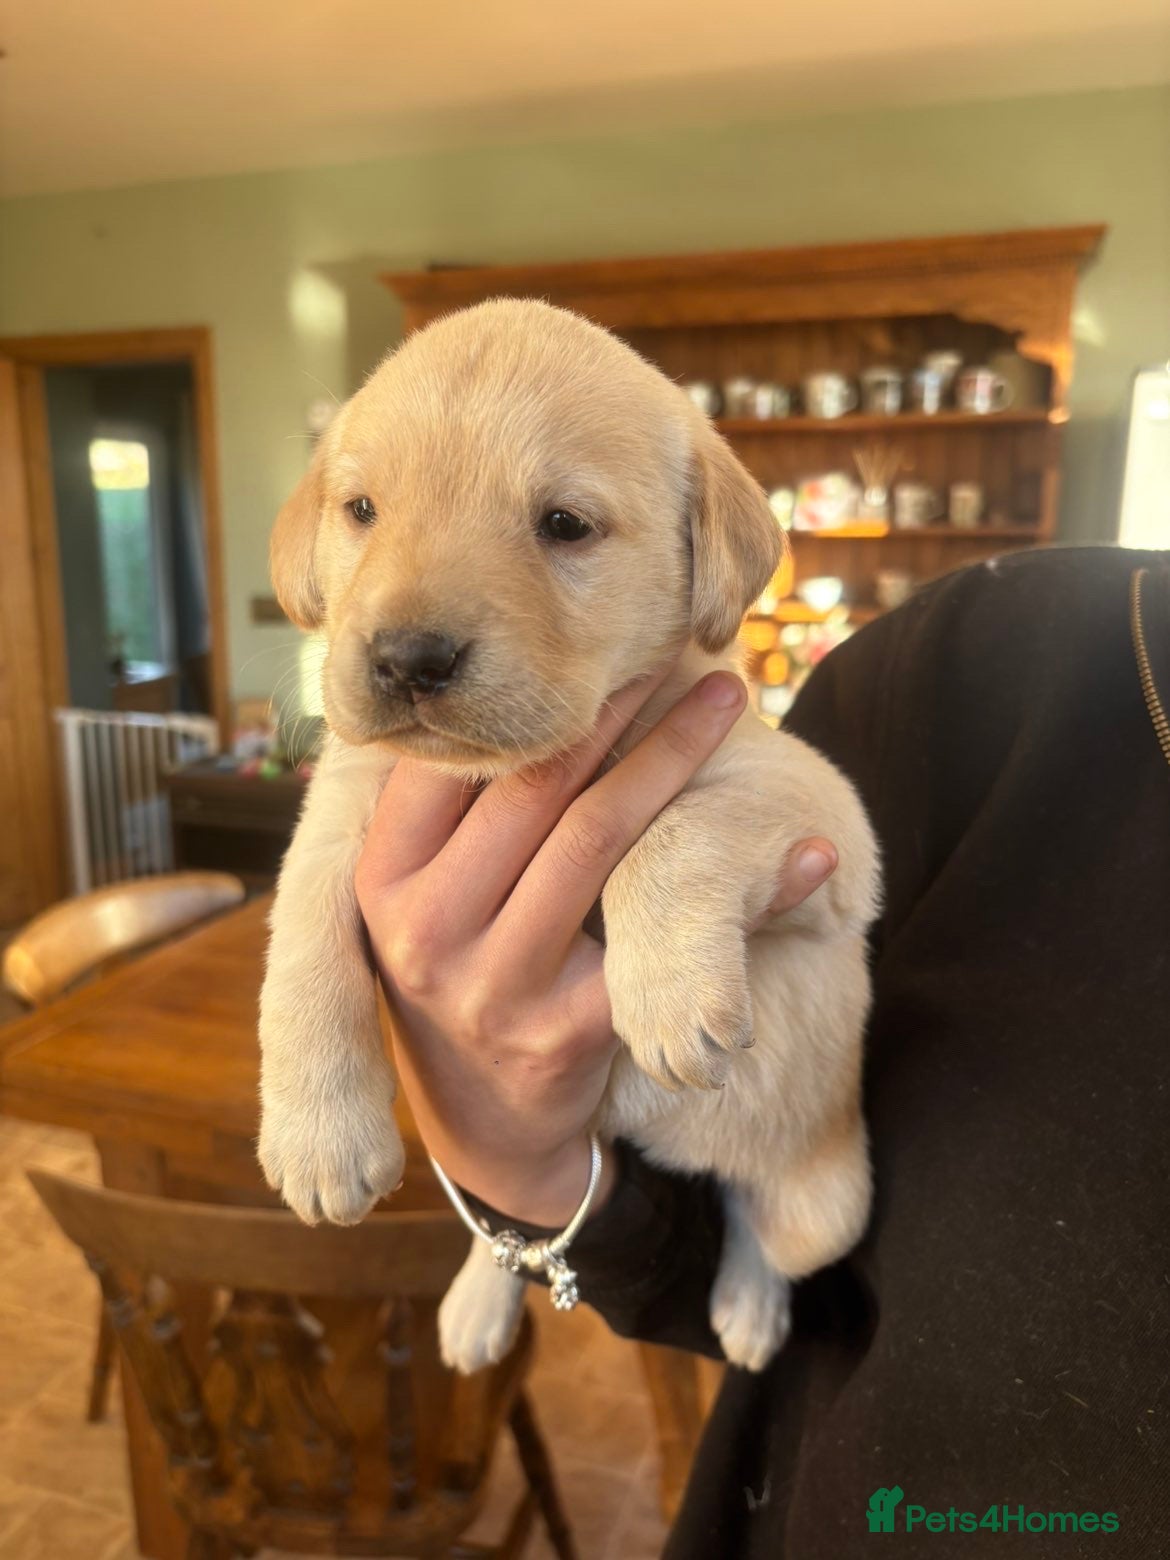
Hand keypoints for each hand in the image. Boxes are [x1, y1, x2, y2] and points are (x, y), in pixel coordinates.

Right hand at [356, 670, 837, 1227]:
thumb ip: (442, 814)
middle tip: (677, 652)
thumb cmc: (455, 972)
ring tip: (723, 700)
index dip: (529, 700)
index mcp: (379, 881)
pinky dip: (745, 896)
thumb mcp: (414, 900)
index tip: (588, 647)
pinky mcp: (564, 1033)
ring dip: (671, 760)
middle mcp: (425, 930)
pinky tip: (800, 849)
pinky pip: (662, 941)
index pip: (453, 763)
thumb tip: (500, 686)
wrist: (480, 1122)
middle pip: (533, 791)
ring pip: (595, 843)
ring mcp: (493, 985)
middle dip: (613, 709)